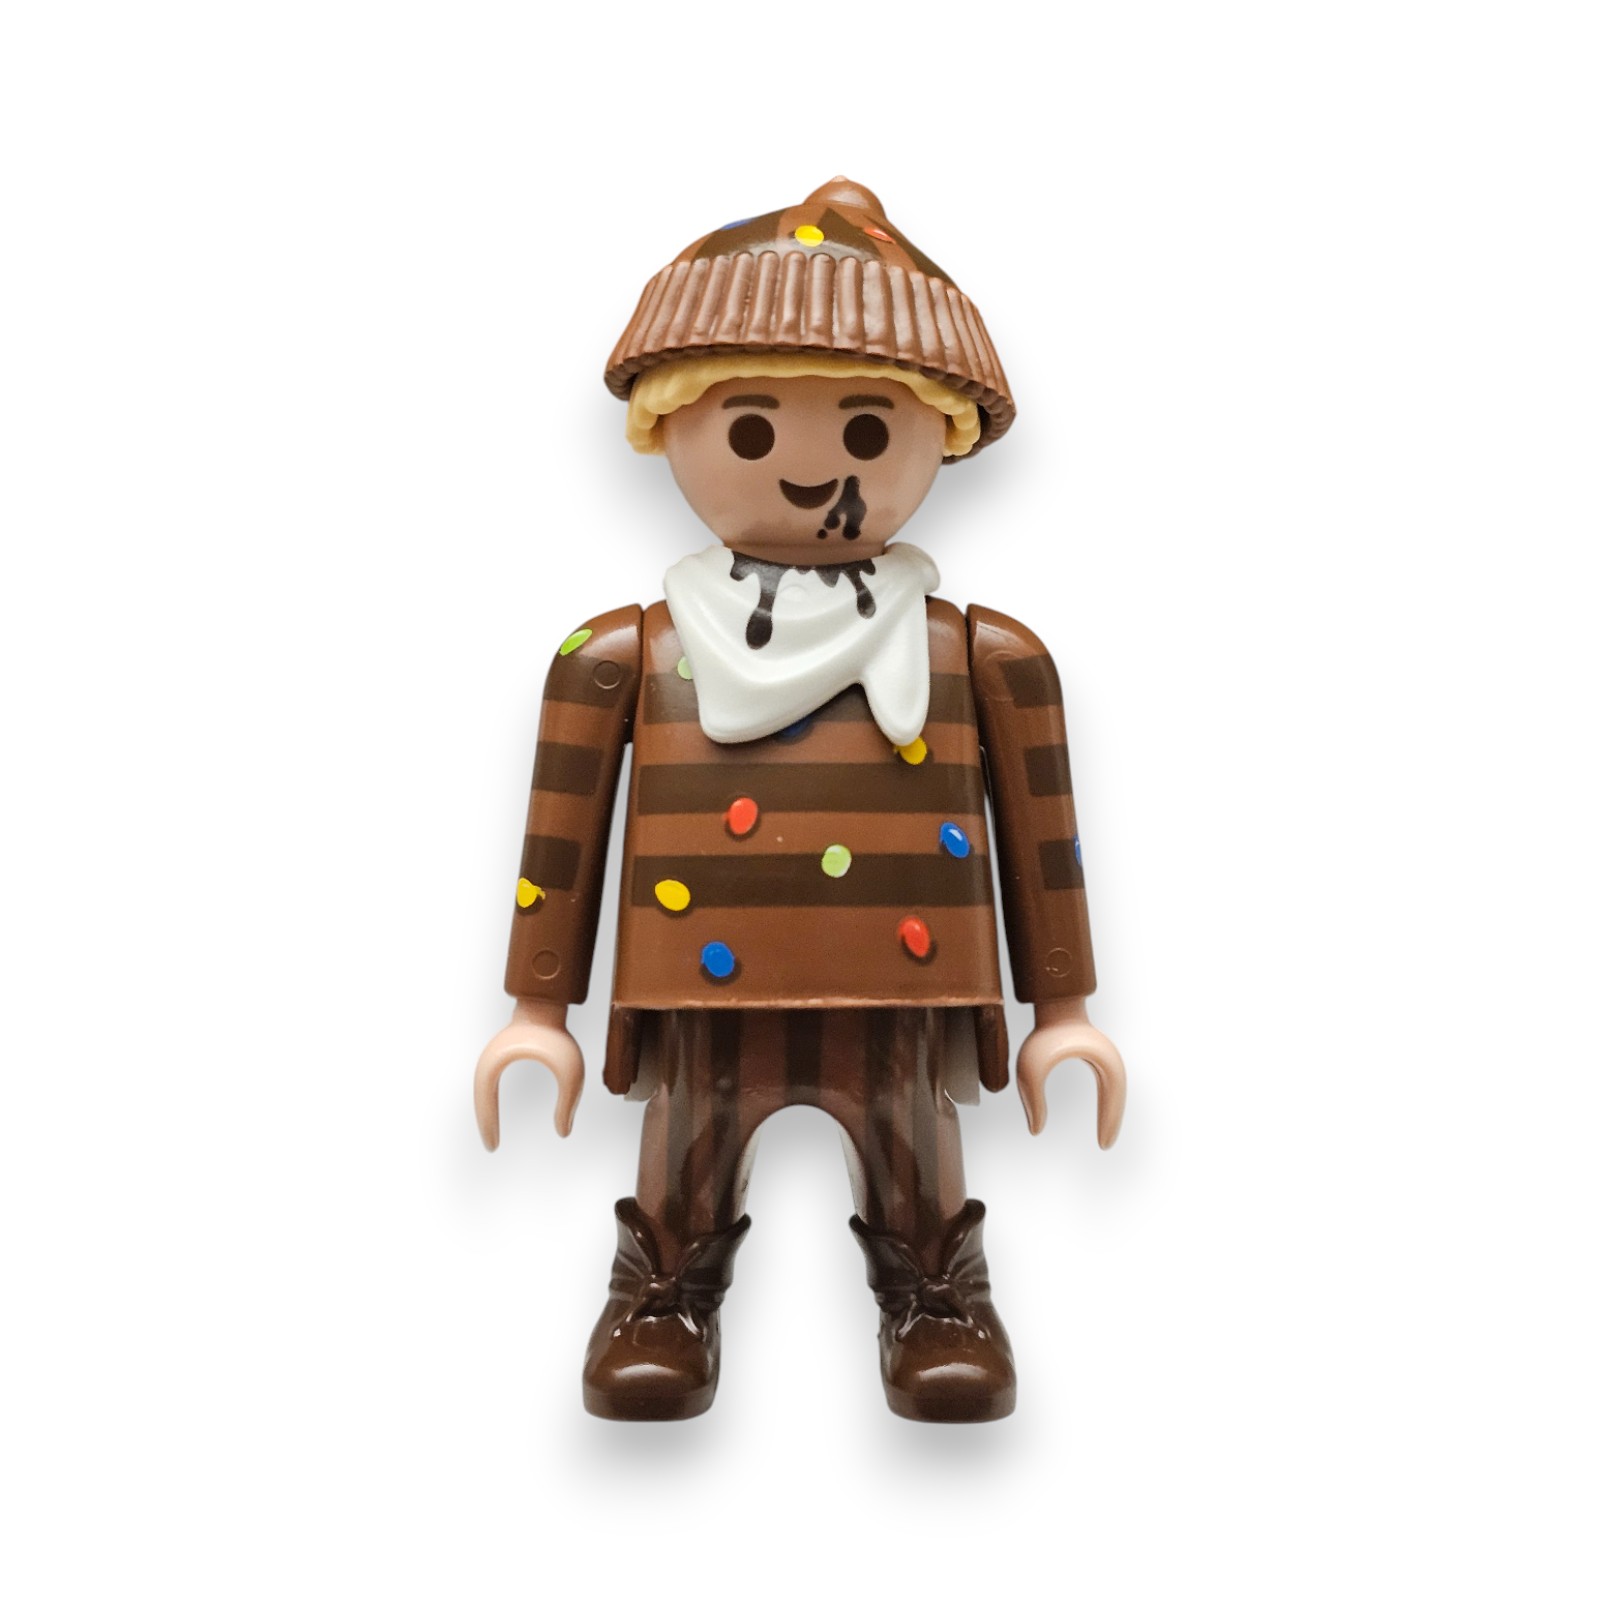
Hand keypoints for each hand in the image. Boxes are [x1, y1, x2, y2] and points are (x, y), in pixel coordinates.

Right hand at [474, 999, 584, 1147]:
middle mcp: (488, 1060)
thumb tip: (564, 1133)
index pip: (485, 1102)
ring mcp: (492, 1056)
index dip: (488, 1125)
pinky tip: (497, 1115)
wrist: (547, 1004)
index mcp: (496, 1063)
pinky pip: (489, 1084)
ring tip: (492, 1136)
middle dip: (484, 1124)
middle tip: (491, 1147)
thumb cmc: (558, 1035)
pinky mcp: (499, 1055)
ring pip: (482, 1092)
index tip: (493, 1146)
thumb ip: (569, 1103)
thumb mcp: (570, 1072)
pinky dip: (490, 1102)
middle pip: (480, 1099)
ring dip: (486, 1113)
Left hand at [1015, 997, 1125, 1147]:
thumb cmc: (1043, 1034)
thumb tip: (1035, 1131)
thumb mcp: (1031, 1069)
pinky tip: (1101, 1117)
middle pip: (1117, 1097)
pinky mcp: (1098, 1056)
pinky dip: (1107, 1102)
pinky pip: (1108, 1085)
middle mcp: (1110, 1060)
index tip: (1103, 1145)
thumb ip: (1032, 1099)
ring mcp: (1106, 1057)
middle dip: (1112, 1121)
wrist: (1052, 1004)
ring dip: (1111, 1112)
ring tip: (1105, 1137)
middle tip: (1105, 1145)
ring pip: (1115, 1092)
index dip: (1109, 1122)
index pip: (1113, 1100)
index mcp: (1103, 1062)